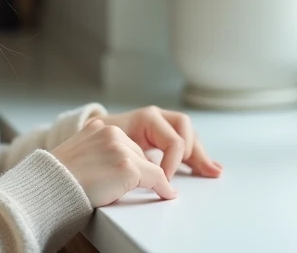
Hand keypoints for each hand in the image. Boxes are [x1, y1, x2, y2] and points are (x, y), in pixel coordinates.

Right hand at [50, 118, 177, 205]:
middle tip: (137, 187)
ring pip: (148, 165)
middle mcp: (110, 131)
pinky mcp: (128, 165)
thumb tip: (116, 169)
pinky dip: (163, 187)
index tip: (136, 175)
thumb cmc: (60, 179)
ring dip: (147, 180)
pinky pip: (157, 177)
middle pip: (139, 153)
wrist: (50, 187)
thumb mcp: (80, 155)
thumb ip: (98, 152)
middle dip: (138, 171)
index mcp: (98, 126)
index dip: (130, 163)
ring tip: (145, 192)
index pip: (125, 144)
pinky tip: (167, 194)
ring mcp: (120, 147)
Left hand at [101, 106, 222, 179]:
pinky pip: (180, 145)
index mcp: (146, 118)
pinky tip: (204, 168)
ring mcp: (158, 128)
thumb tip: (158, 178)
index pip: (172, 139)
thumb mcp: (116, 152)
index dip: (173, 161)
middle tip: (206, 172)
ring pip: (187, 137)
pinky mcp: (158, 140)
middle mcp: (155, 119)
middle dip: (197, 152)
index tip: (165, 179)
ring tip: (212, 171)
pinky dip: (192, 157)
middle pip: (186, 130)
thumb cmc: (95, 149)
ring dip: (199, 154)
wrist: (84, 149)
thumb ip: (139, 162)